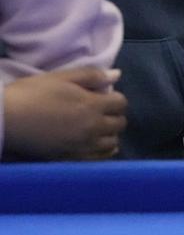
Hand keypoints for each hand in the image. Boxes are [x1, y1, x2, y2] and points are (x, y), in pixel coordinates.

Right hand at [3, 68, 126, 160]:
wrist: (5, 119)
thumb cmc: (31, 94)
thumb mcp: (62, 77)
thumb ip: (92, 76)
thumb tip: (117, 75)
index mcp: (92, 105)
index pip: (121, 103)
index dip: (115, 98)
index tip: (104, 97)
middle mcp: (92, 128)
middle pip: (120, 124)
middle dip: (114, 115)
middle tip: (102, 112)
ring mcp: (82, 146)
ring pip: (112, 143)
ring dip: (109, 134)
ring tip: (98, 128)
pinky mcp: (70, 160)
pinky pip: (98, 160)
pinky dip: (102, 152)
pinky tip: (97, 146)